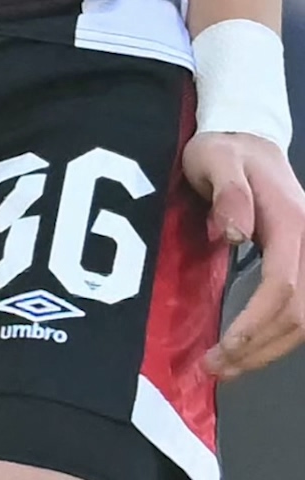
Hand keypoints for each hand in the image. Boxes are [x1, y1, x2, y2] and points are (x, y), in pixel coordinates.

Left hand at [183, 131, 304, 380]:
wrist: (249, 141)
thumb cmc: (226, 150)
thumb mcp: (214, 157)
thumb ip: (226, 190)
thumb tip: (235, 232)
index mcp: (291, 222)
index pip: (282, 286)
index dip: (257, 322)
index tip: (225, 347)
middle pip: (299, 314)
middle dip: (259, 348)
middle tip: (216, 367)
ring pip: (304, 321)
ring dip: (267, 350)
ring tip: (227, 368)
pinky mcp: (303, 266)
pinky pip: (300, 312)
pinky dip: (276, 337)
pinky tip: (249, 350)